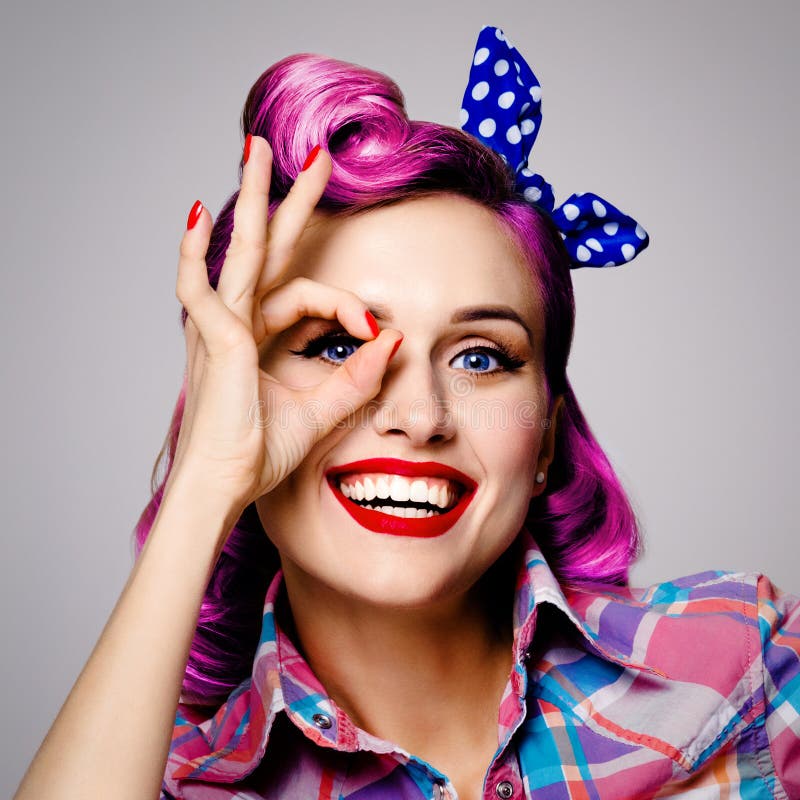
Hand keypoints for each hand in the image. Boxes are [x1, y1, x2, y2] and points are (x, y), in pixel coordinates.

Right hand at [167, 136, 401, 514]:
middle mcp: (239, 320)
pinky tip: (195, 216)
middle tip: (312, 153)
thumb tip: (394, 342)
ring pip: (242, 250)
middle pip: (271, 247)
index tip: (377, 334)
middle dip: (290, 199)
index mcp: (261, 335)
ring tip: (257, 149)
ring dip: (251, 197)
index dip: (348, 307)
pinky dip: (194, 255)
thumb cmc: (257, 453)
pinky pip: (201, 289)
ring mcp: (221, 326)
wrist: (224, 488)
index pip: (309, 295)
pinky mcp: (211, 341)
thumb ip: (356, 378)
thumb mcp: (322, 411)